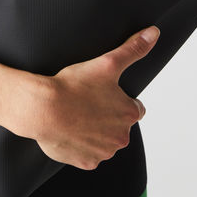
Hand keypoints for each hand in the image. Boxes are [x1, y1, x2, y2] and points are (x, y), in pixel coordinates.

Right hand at [27, 25, 159, 169]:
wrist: (43, 109)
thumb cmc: (72, 87)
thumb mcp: (107, 63)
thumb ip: (133, 49)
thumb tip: (153, 34)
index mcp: (129, 114)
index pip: (134, 107)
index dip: (118, 98)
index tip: (102, 92)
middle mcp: (120, 137)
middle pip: (118, 125)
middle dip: (106, 115)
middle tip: (87, 101)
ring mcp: (103, 153)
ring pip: (103, 139)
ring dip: (94, 129)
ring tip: (77, 113)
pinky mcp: (85, 162)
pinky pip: (87, 153)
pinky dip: (80, 143)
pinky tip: (70, 128)